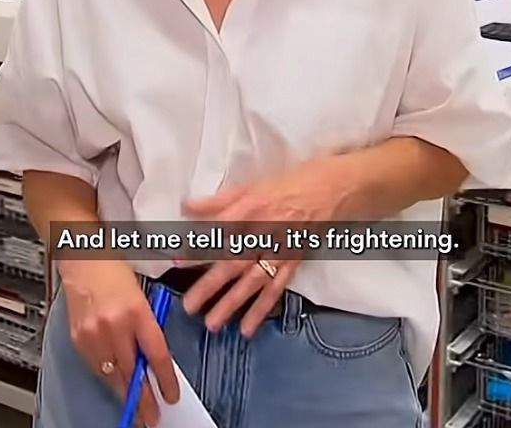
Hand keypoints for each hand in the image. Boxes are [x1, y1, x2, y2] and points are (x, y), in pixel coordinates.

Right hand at [58, 259, 178, 425]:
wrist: (83, 258)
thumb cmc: (114, 270)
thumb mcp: (141, 294)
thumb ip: (148, 324)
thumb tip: (153, 356)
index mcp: (136, 310)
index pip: (155, 354)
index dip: (164, 379)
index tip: (171, 395)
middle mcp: (114, 325)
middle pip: (132, 372)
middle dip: (143, 398)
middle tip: (153, 417)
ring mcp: (93, 333)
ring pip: (112, 374)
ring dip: (124, 392)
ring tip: (135, 407)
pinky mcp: (78, 338)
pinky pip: (95, 366)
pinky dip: (107, 376)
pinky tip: (115, 383)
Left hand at [181, 157, 345, 337]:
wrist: (332, 188)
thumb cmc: (289, 183)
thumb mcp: (253, 185)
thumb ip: (220, 200)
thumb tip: (188, 206)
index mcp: (252, 208)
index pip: (219, 231)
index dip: (199, 246)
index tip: (177, 260)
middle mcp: (265, 231)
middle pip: (234, 261)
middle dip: (210, 284)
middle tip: (189, 305)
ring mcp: (281, 250)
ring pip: (253, 280)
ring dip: (232, 303)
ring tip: (211, 324)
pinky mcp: (294, 262)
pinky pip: (276, 288)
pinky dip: (262, 309)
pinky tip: (247, 328)